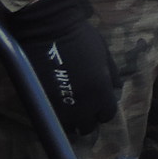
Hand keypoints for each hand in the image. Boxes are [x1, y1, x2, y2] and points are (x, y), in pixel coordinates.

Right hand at [5, 0, 118, 133]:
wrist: (49, 30)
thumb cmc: (81, 38)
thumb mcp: (105, 54)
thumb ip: (112, 75)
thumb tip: (115, 90)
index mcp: (101, 93)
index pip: (107, 115)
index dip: (104, 108)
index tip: (99, 101)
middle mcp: (82, 107)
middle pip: (88, 126)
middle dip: (88, 118)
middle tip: (84, 106)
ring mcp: (60, 108)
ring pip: (69, 128)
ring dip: (71, 120)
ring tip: (69, 108)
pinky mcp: (41, 104)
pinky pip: (53, 120)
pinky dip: (57, 116)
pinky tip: (57, 105)